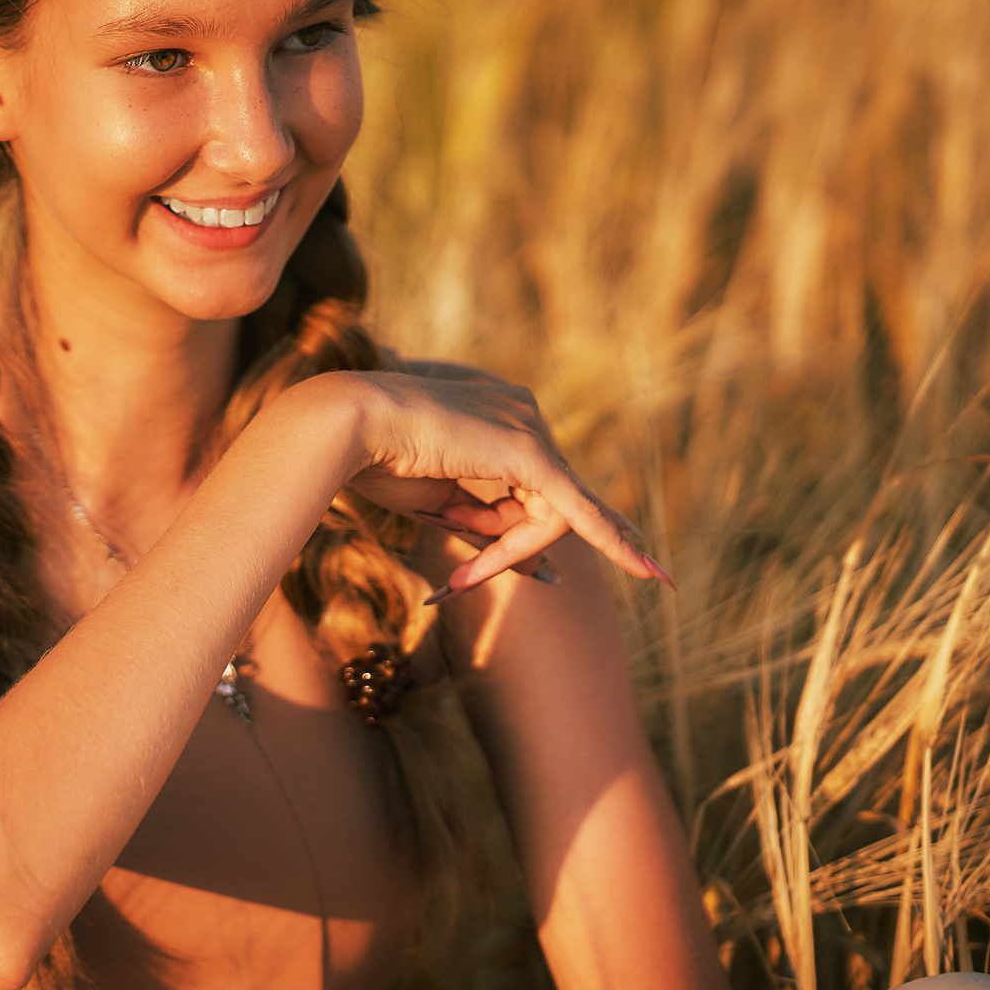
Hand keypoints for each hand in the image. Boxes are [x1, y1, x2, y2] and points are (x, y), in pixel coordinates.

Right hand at [332, 368, 669, 596]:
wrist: (346, 425)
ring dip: (509, 551)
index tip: (530, 564)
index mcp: (495, 410)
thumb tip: (534, 564)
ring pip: (549, 512)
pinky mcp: (531, 453)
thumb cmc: (373, 459)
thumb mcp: (438, 498)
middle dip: (508, 545)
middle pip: (543, 498)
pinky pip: (576, 509)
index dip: (519, 524)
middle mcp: (521, 411)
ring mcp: (528, 427)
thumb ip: (484, 520)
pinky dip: (610, 541)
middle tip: (461, 579)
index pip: (525, 480)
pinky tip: (643, 569)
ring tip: (462, 571)